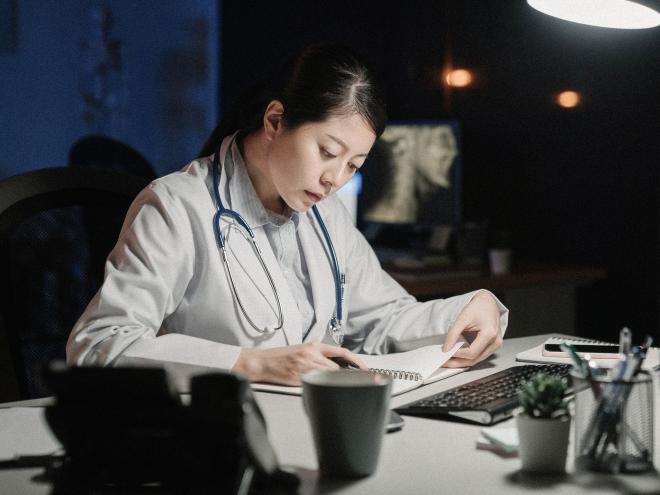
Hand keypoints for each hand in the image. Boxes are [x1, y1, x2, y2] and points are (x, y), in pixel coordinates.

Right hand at [232, 342, 367, 385]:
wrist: (262, 362)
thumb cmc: (281, 358)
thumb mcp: (302, 351)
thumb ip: (319, 357)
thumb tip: (337, 367)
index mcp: (314, 346)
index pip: (341, 352)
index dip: (356, 361)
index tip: (364, 368)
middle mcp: (311, 354)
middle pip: (337, 367)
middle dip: (346, 376)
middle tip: (355, 382)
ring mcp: (305, 365)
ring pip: (328, 376)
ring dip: (334, 383)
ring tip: (338, 388)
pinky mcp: (298, 377)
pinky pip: (315, 383)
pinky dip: (320, 387)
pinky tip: (321, 389)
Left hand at [442, 291, 502, 367]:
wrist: (488, 302)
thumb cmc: (478, 307)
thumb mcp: (463, 318)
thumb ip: (453, 334)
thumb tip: (446, 349)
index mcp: (490, 334)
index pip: (471, 352)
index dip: (457, 354)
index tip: (445, 353)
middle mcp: (495, 342)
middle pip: (474, 360)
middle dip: (457, 362)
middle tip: (443, 362)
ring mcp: (496, 345)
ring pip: (477, 360)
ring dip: (462, 362)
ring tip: (448, 361)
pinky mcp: (493, 346)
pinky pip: (479, 356)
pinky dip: (468, 358)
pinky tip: (457, 356)